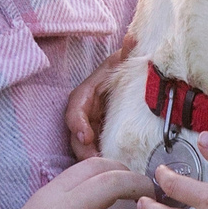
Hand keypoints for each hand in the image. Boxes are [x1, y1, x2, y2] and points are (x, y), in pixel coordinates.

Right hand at [65, 44, 129, 160]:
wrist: (122, 82)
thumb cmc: (118, 72)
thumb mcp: (121, 62)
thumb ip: (127, 51)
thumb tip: (133, 37)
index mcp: (85, 96)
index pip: (75, 110)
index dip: (78, 123)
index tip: (86, 136)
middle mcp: (83, 114)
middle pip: (76, 136)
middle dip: (84, 150)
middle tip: (96, 161)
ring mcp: (89, 129)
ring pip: (83, 148)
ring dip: (91, 160)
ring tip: (105, 169)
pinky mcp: (97, 140)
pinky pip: (94, 154)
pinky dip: (101, 163)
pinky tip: (112, 171)